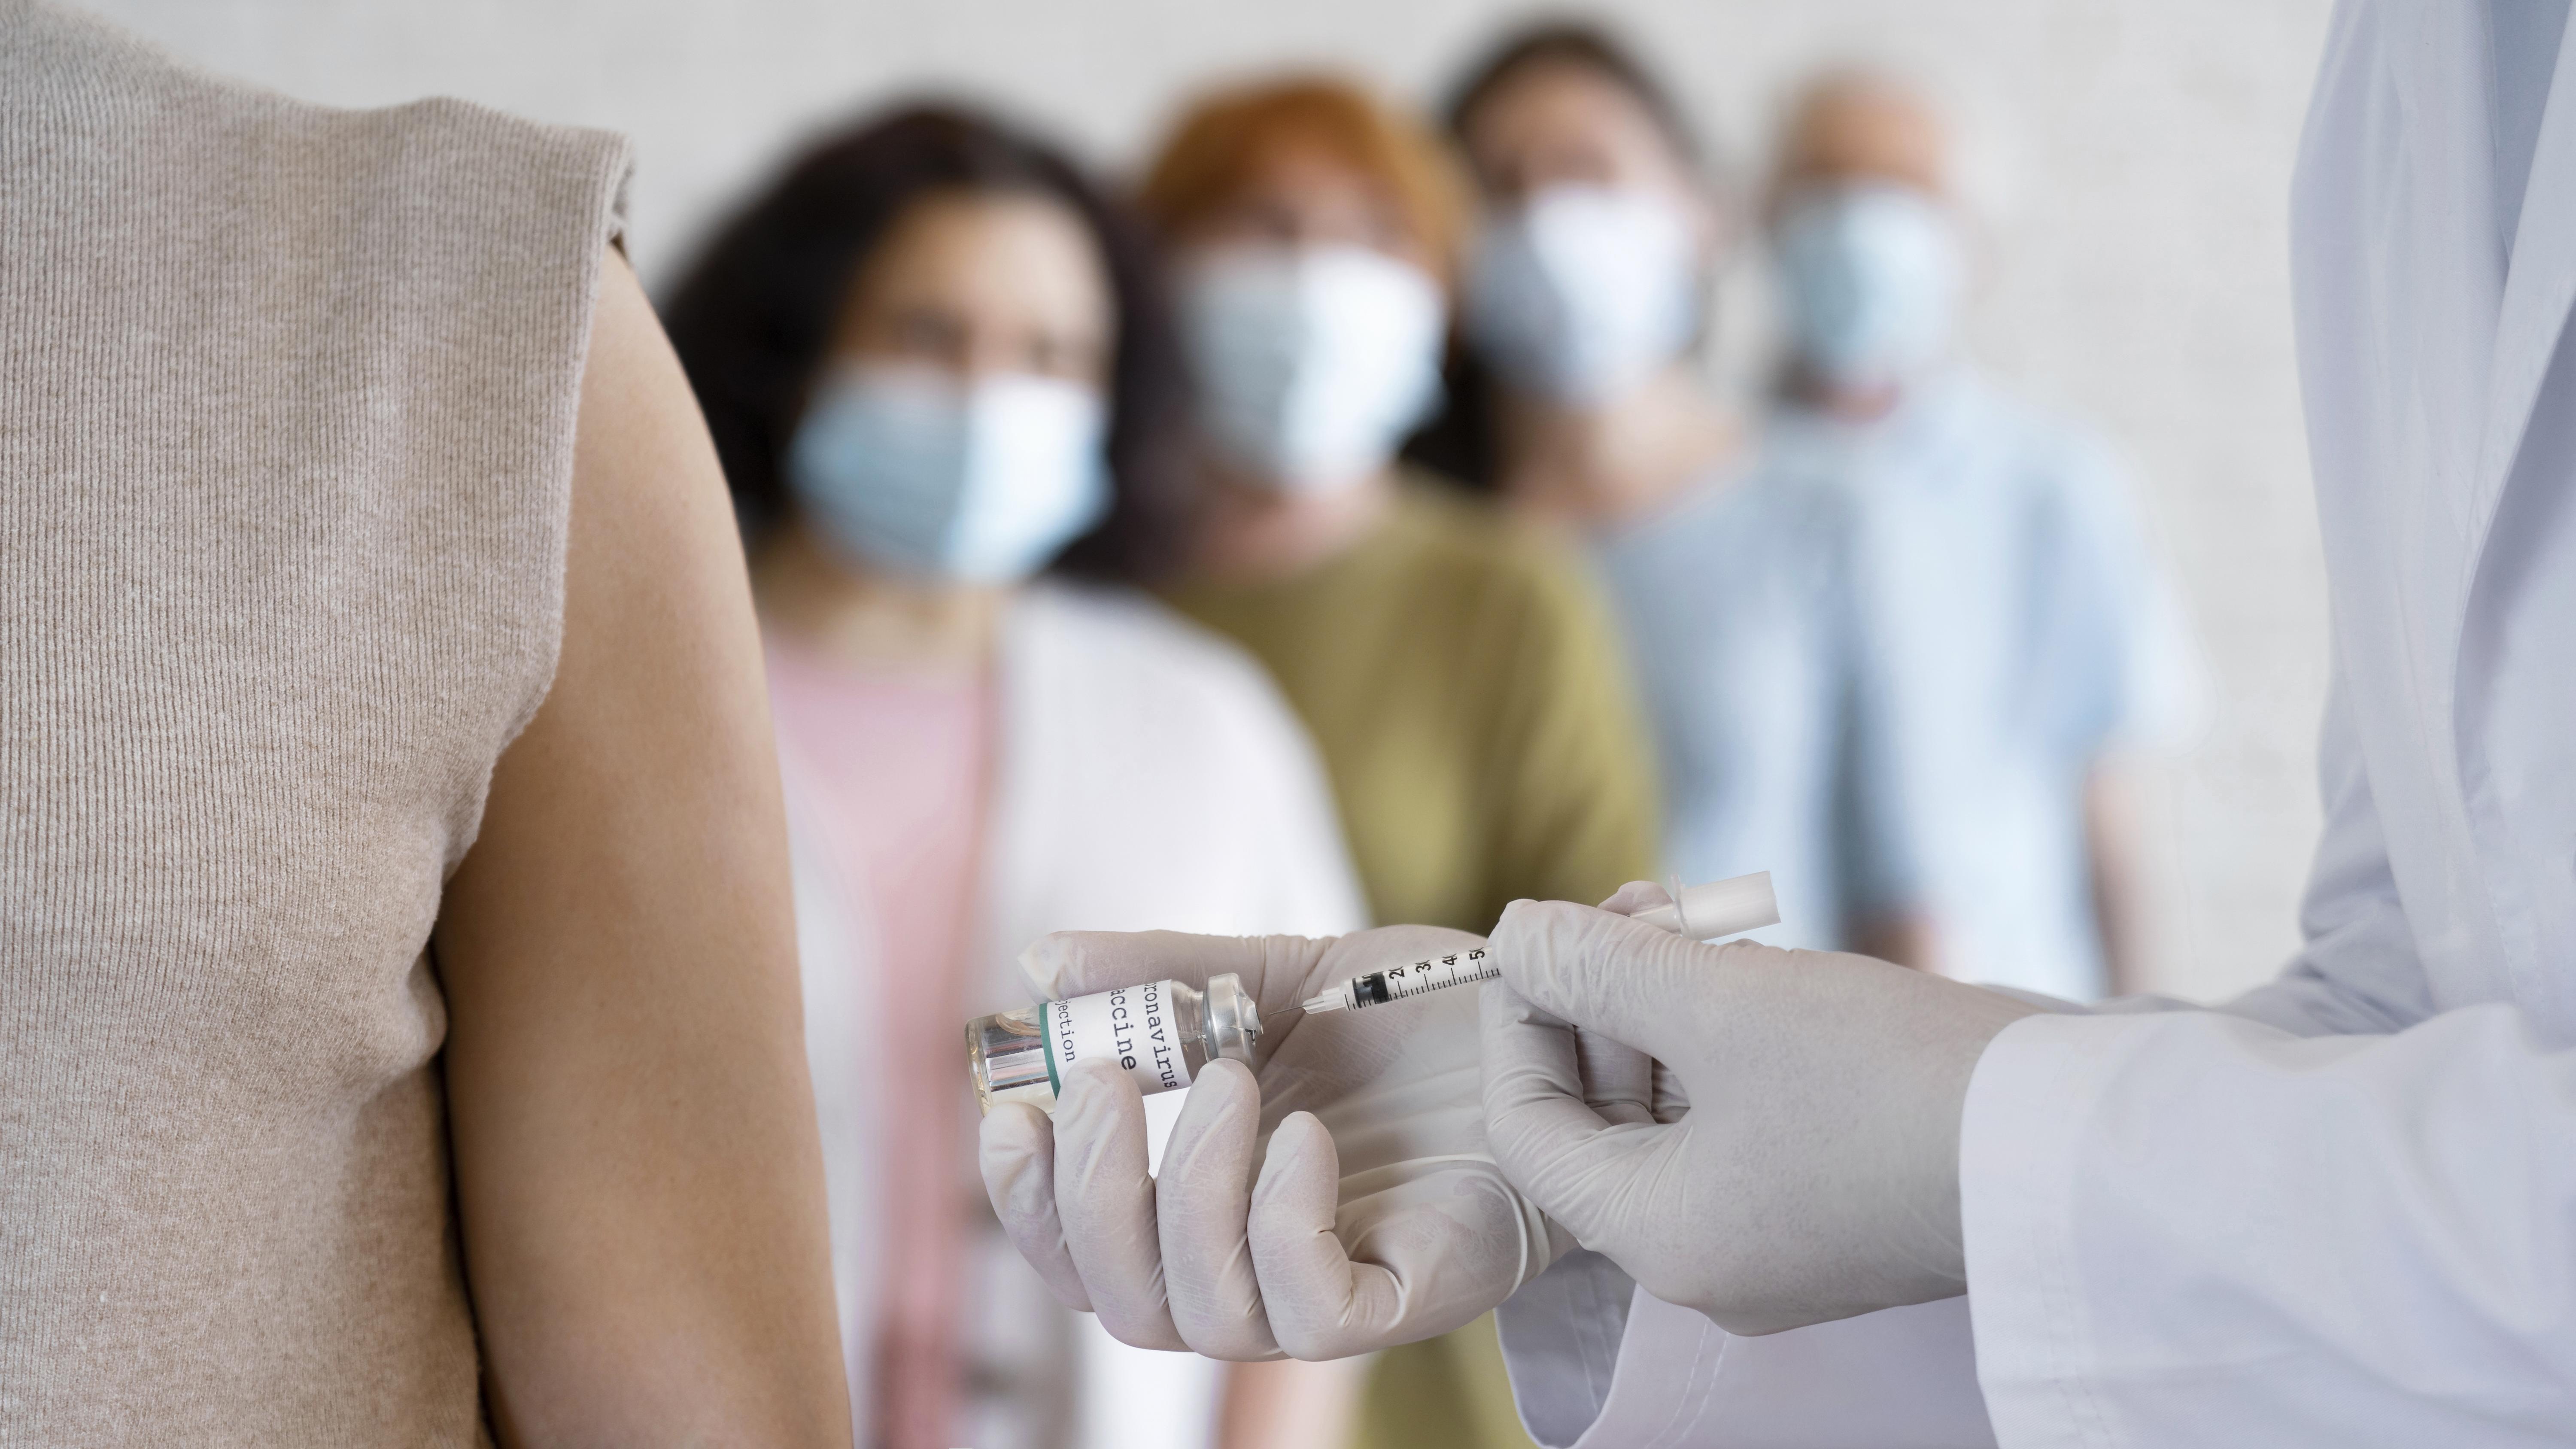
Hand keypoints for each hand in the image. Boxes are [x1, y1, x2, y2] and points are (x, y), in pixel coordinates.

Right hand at [979, 927, 1563, 1360]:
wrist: (1549, 1022)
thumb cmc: (1413, 1015)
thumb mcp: (1276, 975)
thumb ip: (1162, 977)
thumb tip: (1041, 964)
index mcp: (1202, 1198)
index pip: (1080, 1250)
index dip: (1028, 1203)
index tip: (1010, 1115)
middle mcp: (1252, 1261)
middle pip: (1125, 1300)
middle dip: (1095, 1197)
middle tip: (1113, 1081)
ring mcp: (1329, 1286)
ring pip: (1206, 1317)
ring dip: (1192, 1194)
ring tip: (1234, 1081)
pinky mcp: (1405, 1295)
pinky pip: (1312, 1317)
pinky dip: (1282, 1228)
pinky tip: (1303, 1136)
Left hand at [1481, 883, 2041, 1335]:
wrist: (2082, 1141)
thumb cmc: (1892, 1082)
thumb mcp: (1724, 1004)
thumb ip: (1603, 967)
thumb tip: (1512, 934)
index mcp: (1663, 1237)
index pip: (1530, 1130)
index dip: (1519, 1021)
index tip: (1540, 931)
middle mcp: (1712, 1258)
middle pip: (1604, 1115)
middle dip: (1606, 995)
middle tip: (1638, 897)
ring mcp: (1782, 1236)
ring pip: (1679, 1105)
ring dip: (1672, 1004)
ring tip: (1698, 916)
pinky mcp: (1842, 1201)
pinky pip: (1747, 1115)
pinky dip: (1734, 1039)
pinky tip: (1758, 965)